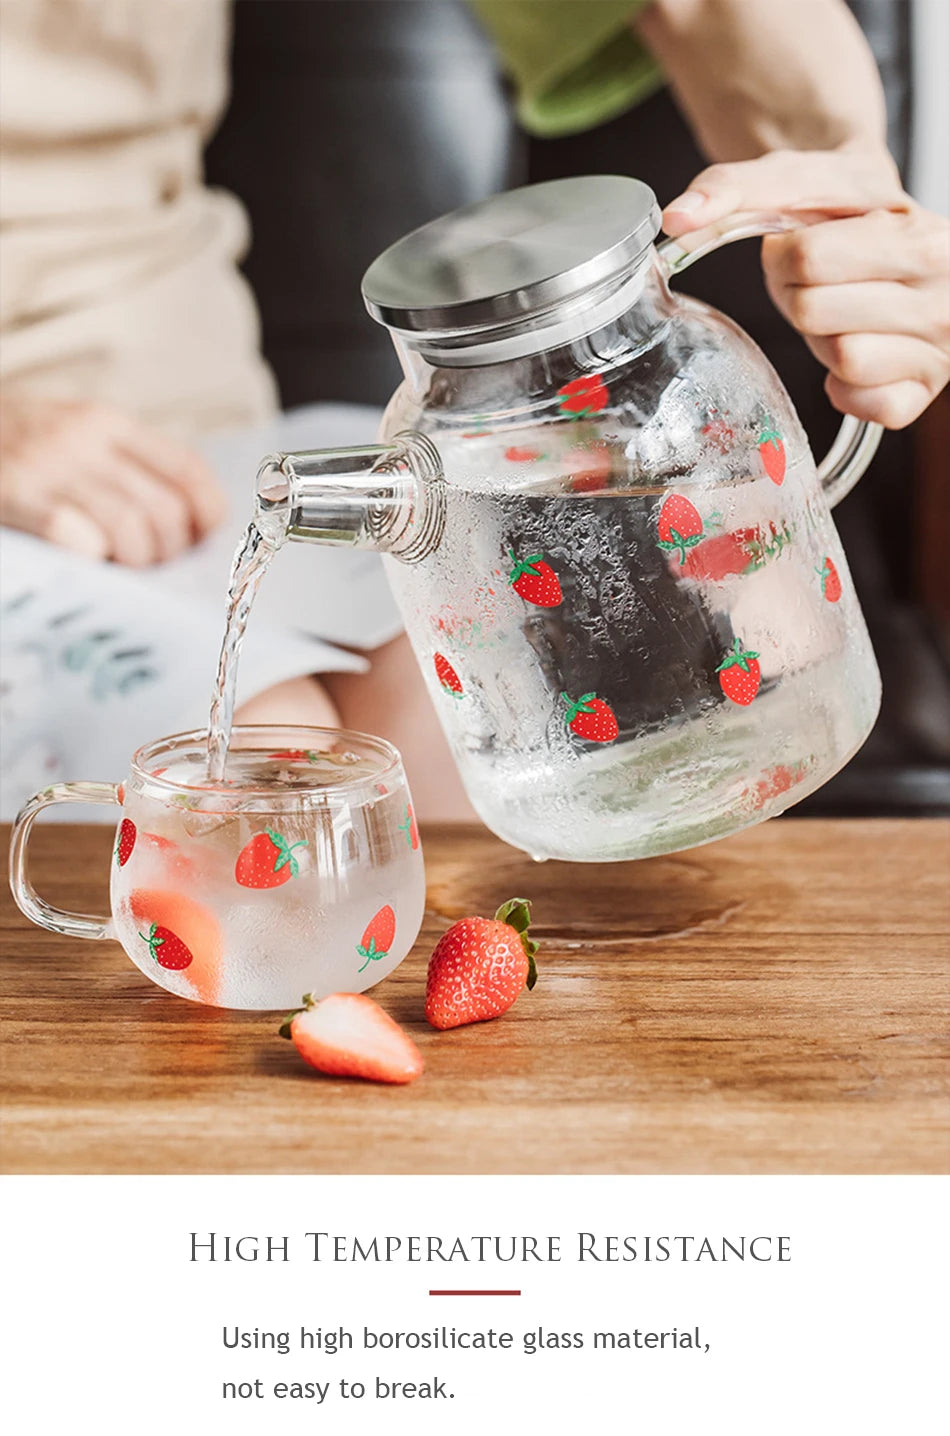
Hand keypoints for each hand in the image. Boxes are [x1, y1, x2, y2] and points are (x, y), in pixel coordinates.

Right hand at [0, 393, 226, 563]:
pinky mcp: (16, 494)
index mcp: (108, 422)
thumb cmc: (18, 448)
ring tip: (119, 565)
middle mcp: (83, 439)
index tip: (198, 538)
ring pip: (129, 528)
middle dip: (168, 550)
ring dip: (134, 561)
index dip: (207, 514)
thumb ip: (127, 465)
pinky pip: (76, 536)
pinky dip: (91, 555)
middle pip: (164, 509)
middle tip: (150, 562)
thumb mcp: (76, 437)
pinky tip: (85, 558)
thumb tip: (191, 521)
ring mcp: (48, 467)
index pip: (187, 469)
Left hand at [663, 147, 949, 427]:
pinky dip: (841, 386)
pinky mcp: (921, 394)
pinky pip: (858, 401)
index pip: (807, 256)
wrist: (894, 229)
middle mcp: (945, 289)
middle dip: (797, 297)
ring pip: (841, 359)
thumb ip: (733, 188)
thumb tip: (675, 219)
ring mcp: (940, 344)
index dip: (783, 255)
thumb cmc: (843, 209)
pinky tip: (855, 352)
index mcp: (918, 231)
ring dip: (822, 340)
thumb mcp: (797, 179)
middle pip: (814, 312)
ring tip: (841, 314)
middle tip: (818, 283)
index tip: (801, 243)